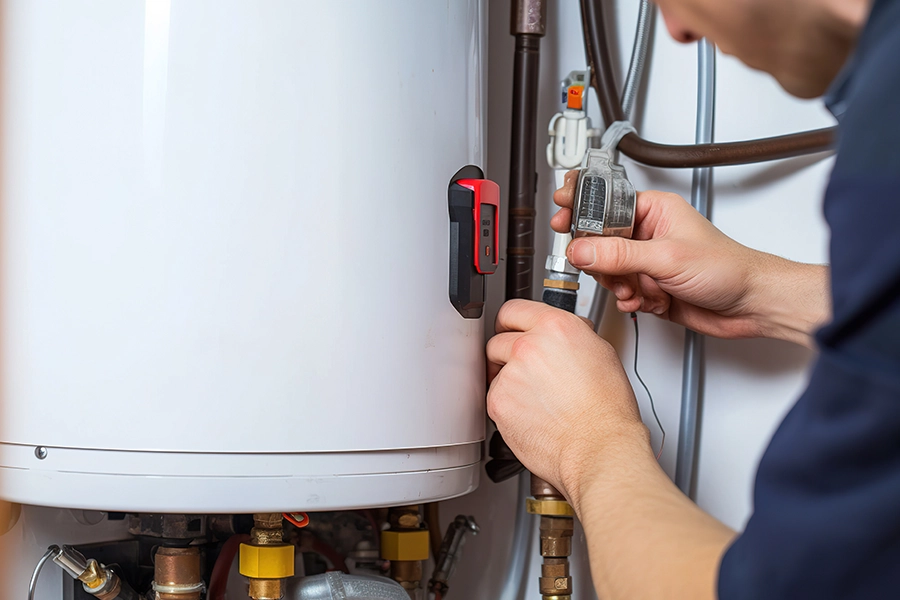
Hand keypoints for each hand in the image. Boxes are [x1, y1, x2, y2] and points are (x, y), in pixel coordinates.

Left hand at [486, 300, 650, 503]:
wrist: (598, 447)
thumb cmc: (606, 409)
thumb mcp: (599, 353)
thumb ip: (570, 336)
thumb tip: (558, 335)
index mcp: (555, 326)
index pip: (513, 309)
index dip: (511, 322)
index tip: (510, 329)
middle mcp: (529, 345)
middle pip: (498, 339)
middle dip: (507, 353)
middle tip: (525, 370)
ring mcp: (510, 374)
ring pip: (494, 370)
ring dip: (507, 379)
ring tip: (535, 397)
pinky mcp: (498, 402)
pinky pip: (494, 396)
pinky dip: (506, 404)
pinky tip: (530, 412)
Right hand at [552, 171, 829, 344]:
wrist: (751, 305)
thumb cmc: (729, 268)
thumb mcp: (667, 257)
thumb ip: (619, 255)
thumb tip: (582, 250)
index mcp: (655, 210)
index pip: (606, 203)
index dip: (582, 208)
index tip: (562, 214)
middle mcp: (648, 234)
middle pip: (600, 242)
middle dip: (604, 262)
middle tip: (612, 269)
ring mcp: (647, 262)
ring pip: (608, 271)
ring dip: (621, 285)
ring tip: (641, 289)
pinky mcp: (649, 287)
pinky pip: (621, 292)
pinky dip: (631, 301)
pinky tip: (648, 301)